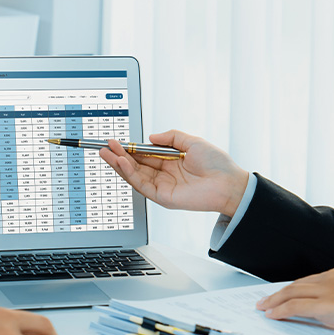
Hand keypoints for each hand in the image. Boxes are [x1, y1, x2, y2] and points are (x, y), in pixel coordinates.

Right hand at [99, 130, 248, 215]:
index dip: (129, 149)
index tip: (116, 141)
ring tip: (107, 153)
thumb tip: (150, 137)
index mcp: (170, 162)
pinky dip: (130, 174)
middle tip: (104, 146)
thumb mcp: (192, 141)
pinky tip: (122, 163)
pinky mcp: (163, 197)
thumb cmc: (217, 163)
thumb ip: (171, 137)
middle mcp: (164, 175)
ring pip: (135, 176)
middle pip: (135, 166)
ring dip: (119, 164)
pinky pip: (142, 185)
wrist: (229, 183)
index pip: (144, 156)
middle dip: (118, 156)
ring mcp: (163, 187)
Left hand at [256, 263, 333, 334]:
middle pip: (298, 284)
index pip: (311, 279)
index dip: (294, 287)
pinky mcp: (326, 305)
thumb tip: (326, 313)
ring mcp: (328, 289)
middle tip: (265, 299)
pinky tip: (272, 314)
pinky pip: (296, 306)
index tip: (284, 293)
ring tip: (263, 307)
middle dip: (279, 293)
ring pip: (292, 292)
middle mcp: (332, 276)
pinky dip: (281, 310)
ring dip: (274, 301)